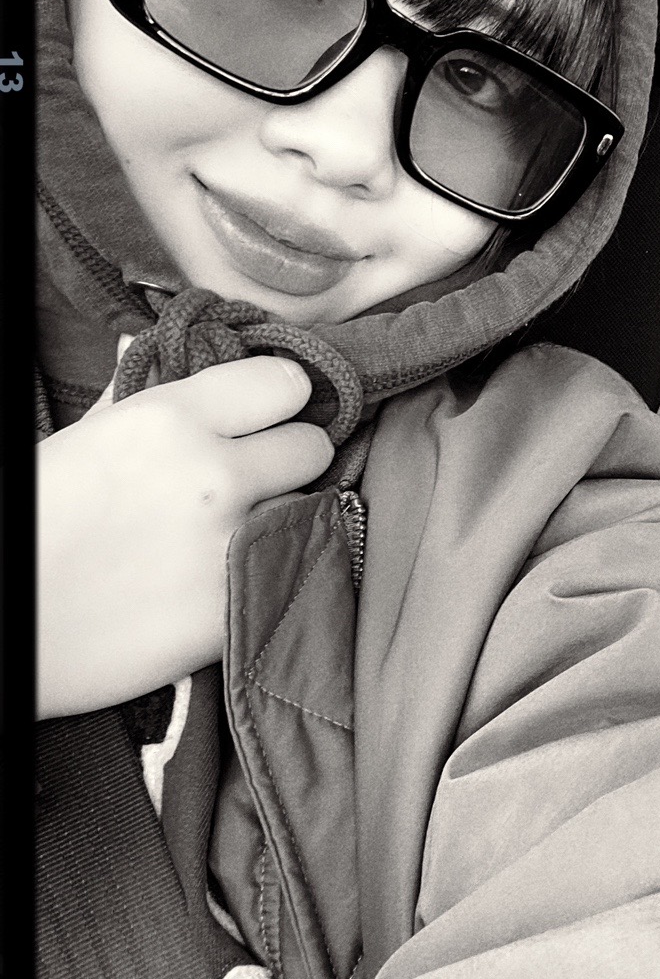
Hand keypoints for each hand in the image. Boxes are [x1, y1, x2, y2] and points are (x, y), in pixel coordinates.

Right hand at [39, 356, 333, 718]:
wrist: (13, 627)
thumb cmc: (36, 526)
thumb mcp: (82, 442)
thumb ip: (140, 399)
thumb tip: (153, 350)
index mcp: (172, 420)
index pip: (283, 384)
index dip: (276, 399)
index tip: (265, 415)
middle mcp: (216, 476)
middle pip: (311, 446)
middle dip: (287, 459)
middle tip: (254, 476)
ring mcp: (237, 545)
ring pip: (306, 510)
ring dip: (281, 517)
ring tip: (227, 533)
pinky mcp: (243, 607)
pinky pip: (288, 571)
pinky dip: (265, 571)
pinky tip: (218, 578)